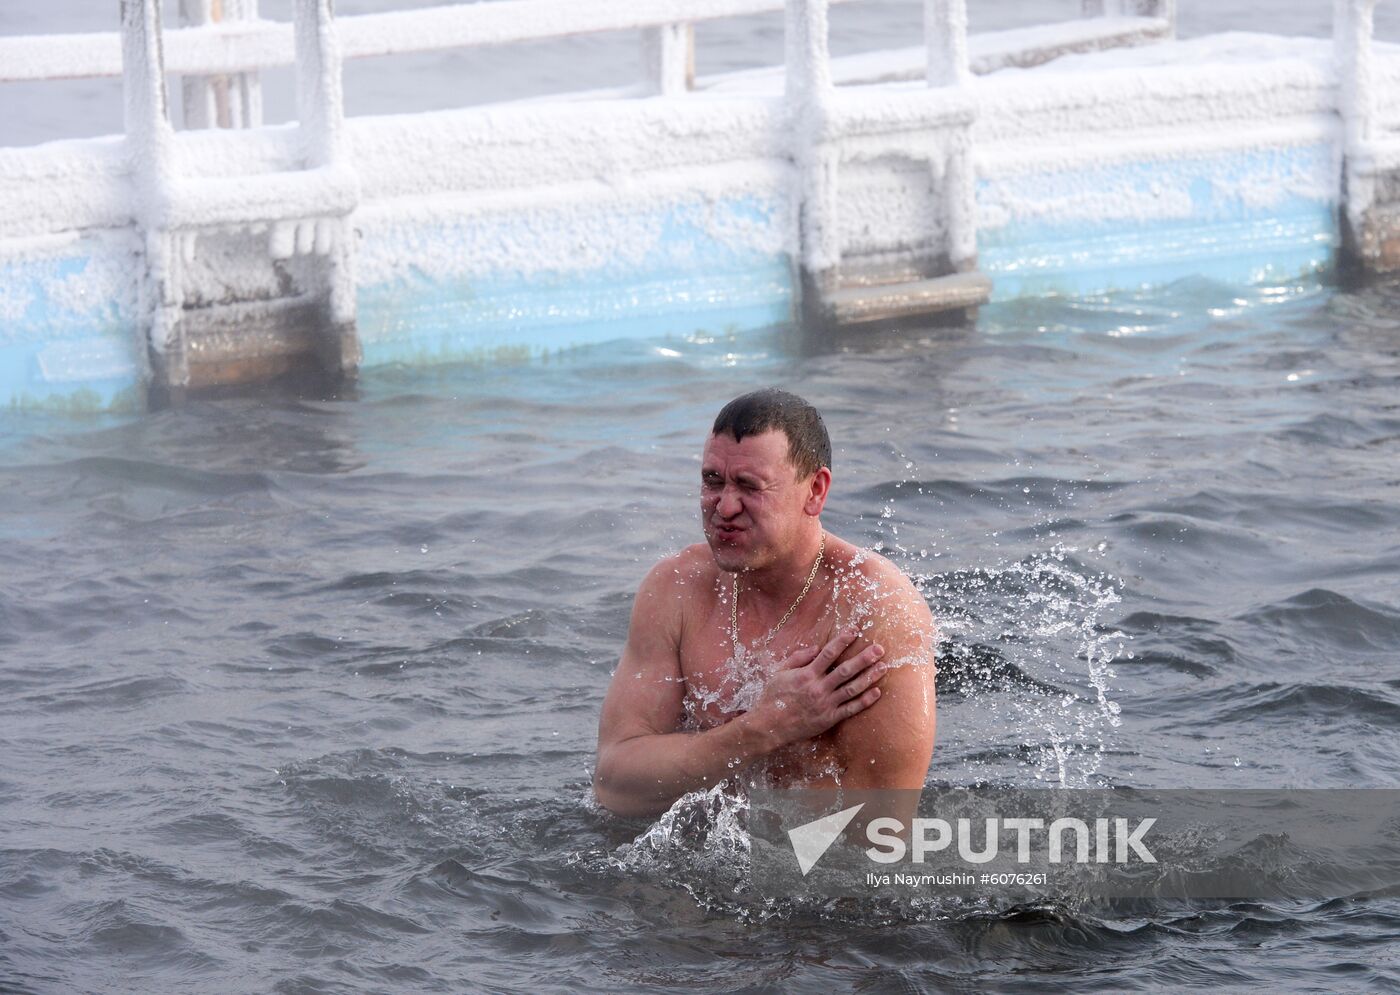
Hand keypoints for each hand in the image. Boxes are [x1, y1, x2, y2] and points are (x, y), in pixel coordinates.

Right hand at [744, 628, 886, 749]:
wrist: (769, 726)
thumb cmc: (772, 697)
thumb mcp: (780, 672)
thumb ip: (798, 658)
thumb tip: (816, 647)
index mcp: (806, 674)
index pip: (828, 653)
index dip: (842, 640)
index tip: (854, 630)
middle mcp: (818, 688)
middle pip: (846, 670)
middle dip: (864, 658)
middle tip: (879, 648)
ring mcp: (825, 704)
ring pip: (852, 689)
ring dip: (869, 677)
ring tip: (883, 667)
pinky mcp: (829, 719)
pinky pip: (850, 709)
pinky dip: (864, 701)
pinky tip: (877, 692)